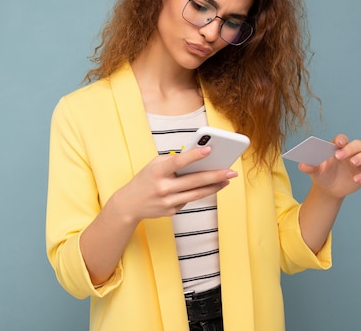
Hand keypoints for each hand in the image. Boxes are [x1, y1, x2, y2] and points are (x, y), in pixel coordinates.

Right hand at [111, 146, 237, 222]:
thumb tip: (197, 159)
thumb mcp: (154, 165)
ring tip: (227, 179)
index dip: (194, 156)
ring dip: (215, 186)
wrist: (129, 204)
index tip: (209, 149)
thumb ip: (173, 161)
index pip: (178, 162)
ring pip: (197, 193)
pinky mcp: (172, 211)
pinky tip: (209, 187)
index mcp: (157, 172)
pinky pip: (189, 200)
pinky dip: (199, 192)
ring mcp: (168, 201)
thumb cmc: (145, 180)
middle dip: (215, 175)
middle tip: (231, 171)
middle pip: (194, 181)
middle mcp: (163, 187)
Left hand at [298, 134, 360, 198]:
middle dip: (351, 148)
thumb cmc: (321, 173)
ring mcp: (360, 163)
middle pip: (358, 144)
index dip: (341, 139)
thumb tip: (301, 165)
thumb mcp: (314, 170)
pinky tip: (356, 180)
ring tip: (353, 163)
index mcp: (338, 148)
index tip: (338, 143)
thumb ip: (309, 166)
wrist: (327, 188)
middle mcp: (352, 153)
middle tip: (339, 156)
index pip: (342, 139)